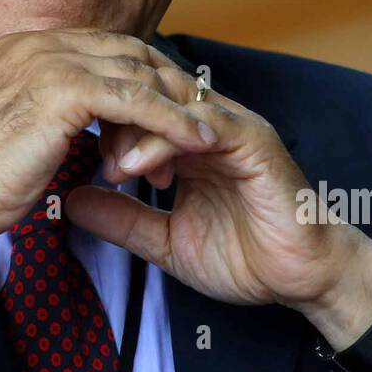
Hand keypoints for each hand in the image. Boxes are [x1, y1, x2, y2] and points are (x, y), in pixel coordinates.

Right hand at [0, 29, 217, 317]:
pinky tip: (198, 142)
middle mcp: (38, 44)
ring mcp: (48, 62)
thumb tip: (87, 125)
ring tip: (210, 136)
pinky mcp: (62, 91)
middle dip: (170, 87)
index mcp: (26, 47)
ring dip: (178, 106)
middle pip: (131, 52)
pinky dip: (172, 121)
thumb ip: (52, 113)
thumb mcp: (20, 130)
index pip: (107, 48)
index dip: (147, 78)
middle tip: (201, 123)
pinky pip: (136, 101)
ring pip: (138, 74)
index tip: (174, 113)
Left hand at [65, 74, 371, 352]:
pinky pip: (203, 125)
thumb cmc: (246, 257)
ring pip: (169, 103)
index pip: (132, 105)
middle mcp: (207, 123)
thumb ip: (122, 218)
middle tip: (82, 149)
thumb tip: (70, 202)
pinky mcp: (252, 142)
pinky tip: (138, 166)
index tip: (66, 146)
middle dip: (108, 116)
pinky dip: (165, 141)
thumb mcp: (166, 240)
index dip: (97, 118)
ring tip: (110, 166)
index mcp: (187, 139)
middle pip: (145, 92)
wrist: (305, 278)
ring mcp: (231, 127)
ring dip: (132, 129)